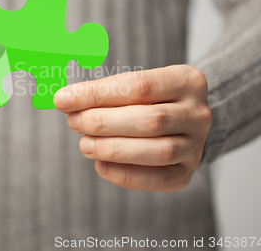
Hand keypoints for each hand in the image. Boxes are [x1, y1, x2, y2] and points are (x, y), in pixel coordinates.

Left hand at [54, 65, 211, 192]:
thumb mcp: (132, 86)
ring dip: (114, 149)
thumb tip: (65, 100)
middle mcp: (198, 113)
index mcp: (186, 81)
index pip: (138, 85)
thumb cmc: (147, 99)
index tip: (63, 99)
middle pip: (150, 120)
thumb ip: (104, 92)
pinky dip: (126, 175)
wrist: (180, 120)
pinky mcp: (187, 172)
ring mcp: (196, 145)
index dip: (97, 94)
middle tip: (74, 122)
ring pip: (158, 151)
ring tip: (84, 144)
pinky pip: (159, 179)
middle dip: (104, 122)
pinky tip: (100, 166)